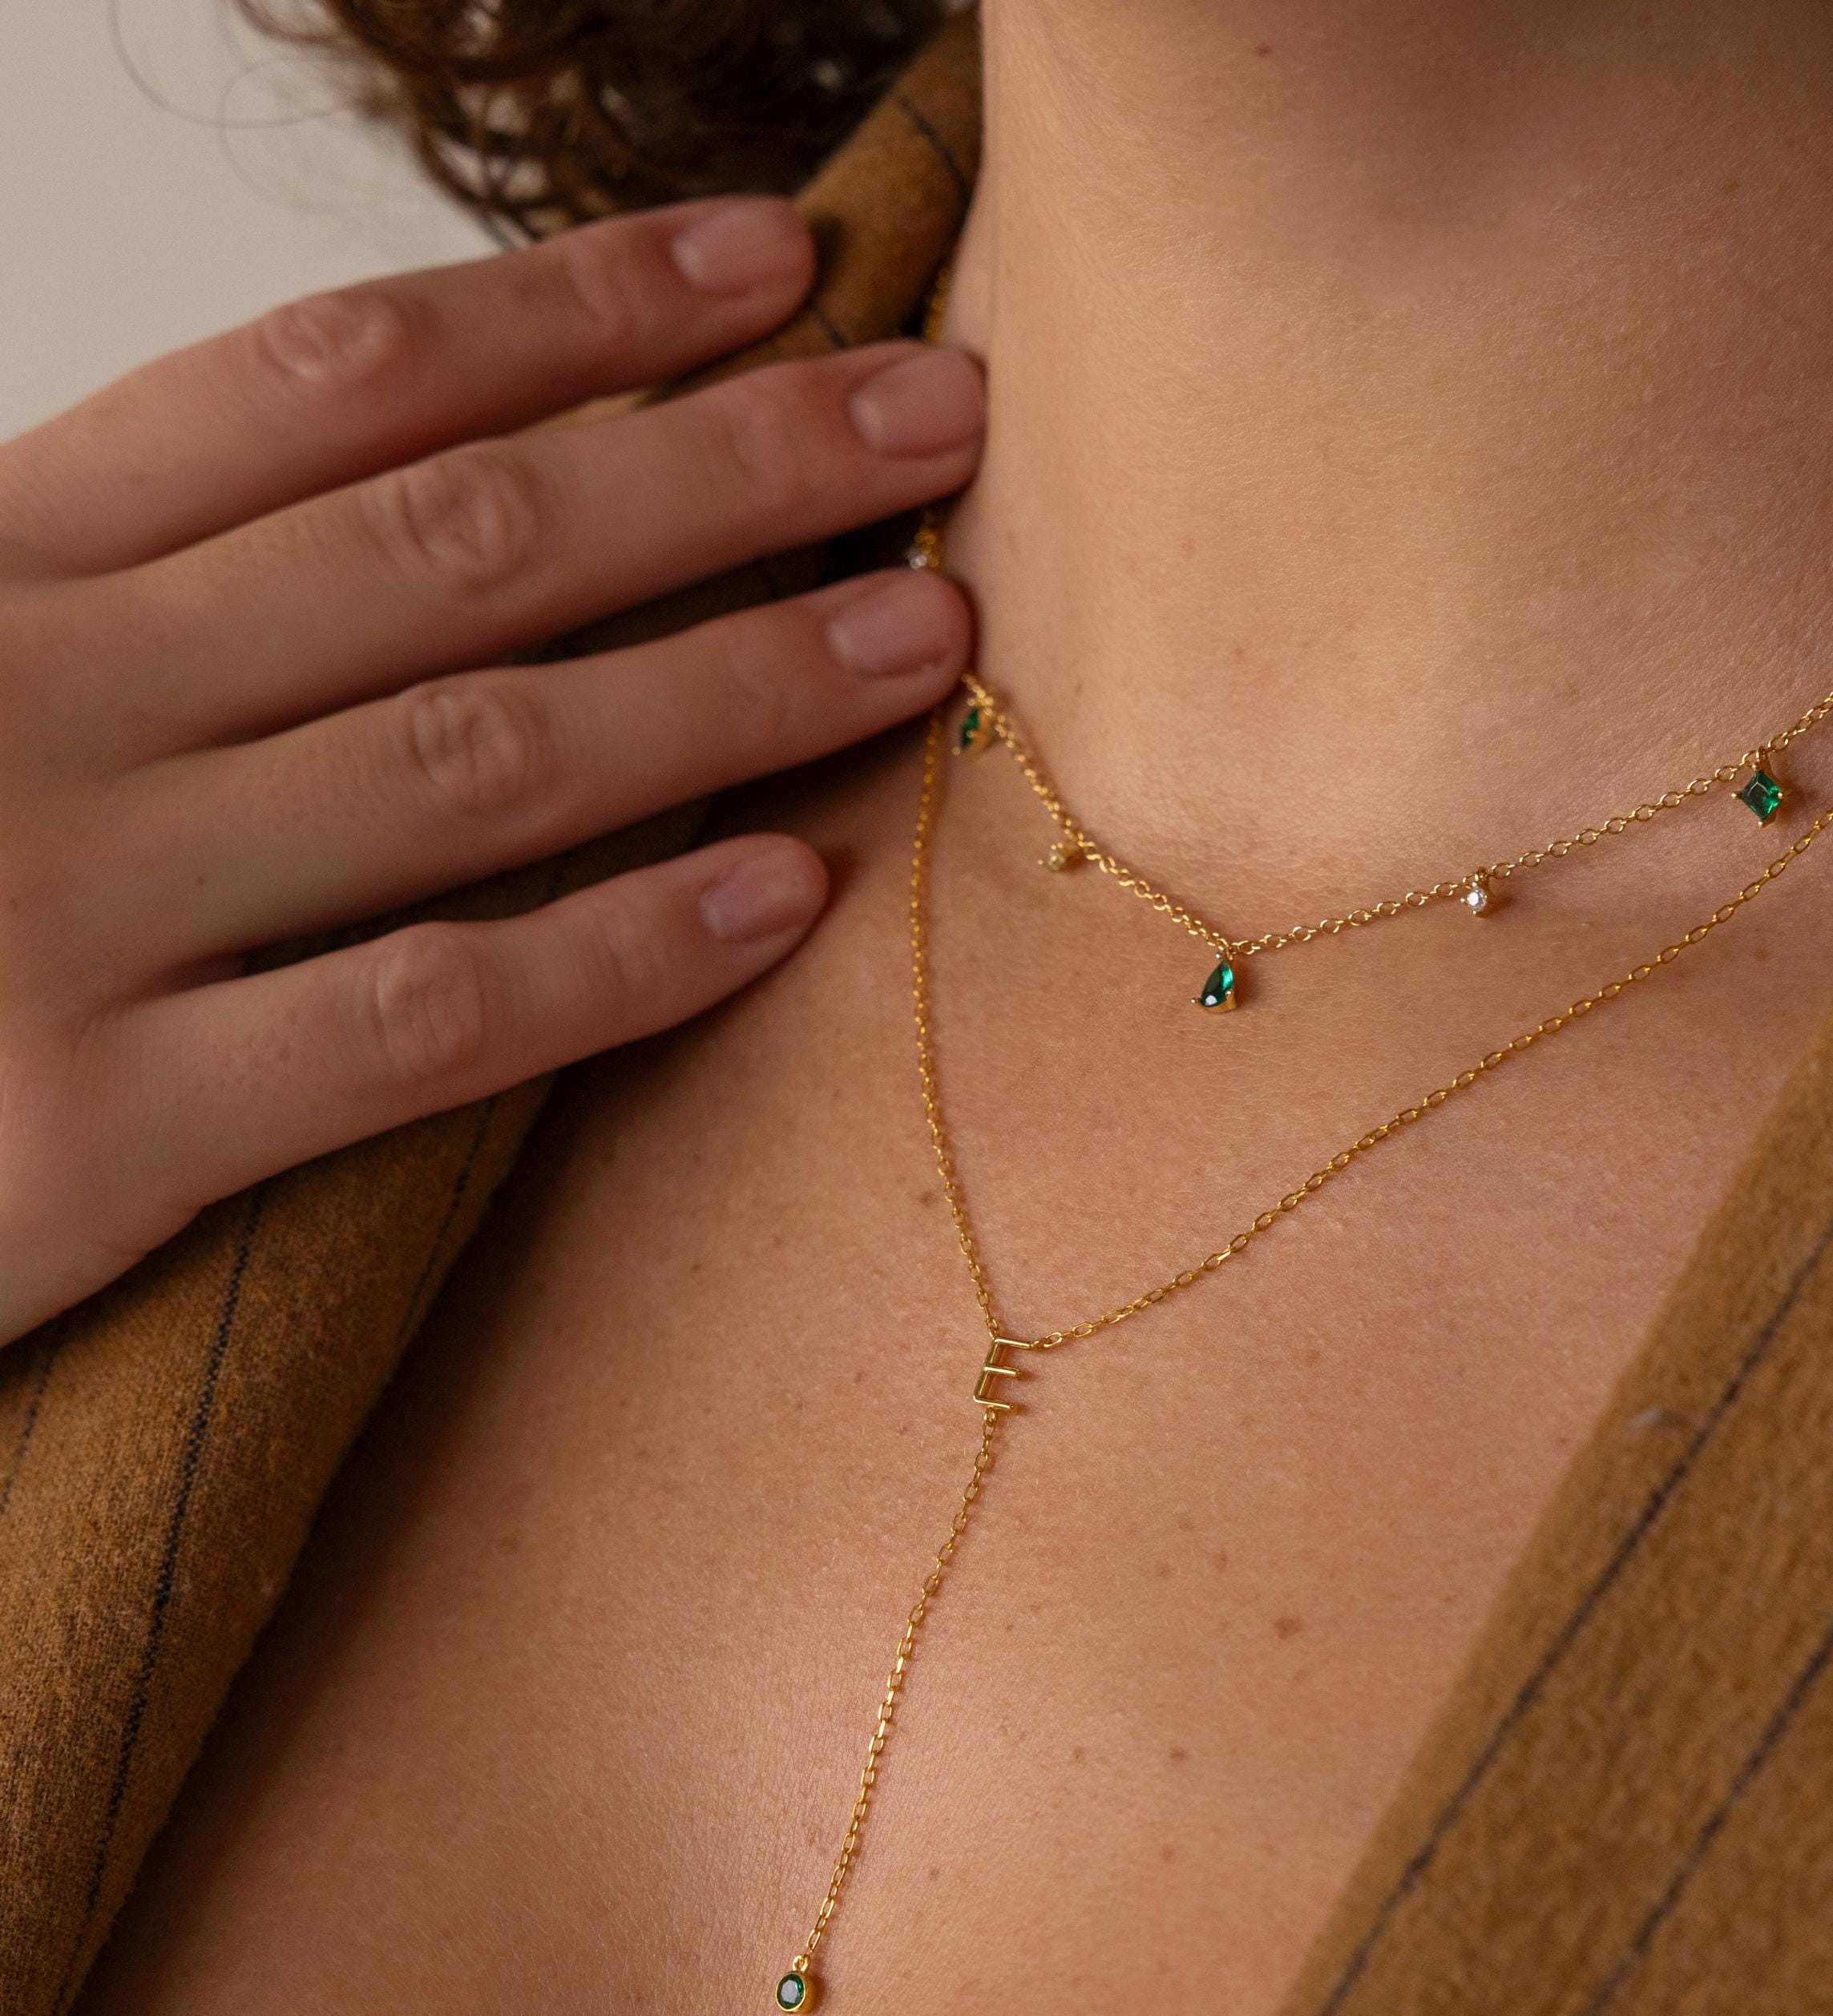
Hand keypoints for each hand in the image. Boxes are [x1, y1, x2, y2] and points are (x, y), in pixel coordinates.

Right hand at [0, 197, 980, 1345]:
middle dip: (720, 465)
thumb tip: (421, 490)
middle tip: (938, 417)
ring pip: (471, 759)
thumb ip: (137, 589)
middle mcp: (43, 695)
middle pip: (452, 540)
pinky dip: (611, 959)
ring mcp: (66, 905)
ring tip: (921, 638)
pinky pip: (412, 1020)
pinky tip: (781, 899)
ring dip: (724, 686)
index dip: (578, 312)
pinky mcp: (90, 1128)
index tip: (780, 265)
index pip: (336, 384)